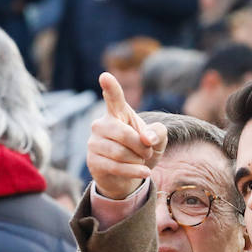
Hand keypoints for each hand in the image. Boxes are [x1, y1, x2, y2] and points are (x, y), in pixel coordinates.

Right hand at [86, 72, 166, 199]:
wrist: (129, 175)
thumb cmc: (141, 150)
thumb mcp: (157, 140)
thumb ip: (158, 132)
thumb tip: (147, 139)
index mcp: (117, 112)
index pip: (114, 98)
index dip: (110, 87)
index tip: (105, 76)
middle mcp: (101, 124)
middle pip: (124, 134)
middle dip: (142, 147)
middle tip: (147, 152)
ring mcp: (94, 142)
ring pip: (121, 153)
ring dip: (138, 160)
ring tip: (140, 161)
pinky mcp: (93, 161)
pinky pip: (116, 167)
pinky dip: (134, 171)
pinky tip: (143, 172)